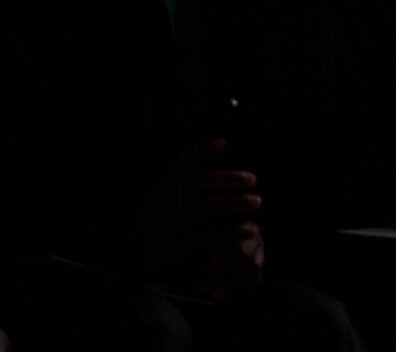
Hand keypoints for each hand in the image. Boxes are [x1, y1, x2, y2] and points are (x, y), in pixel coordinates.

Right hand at [145, 140, 264, 301]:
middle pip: (204, 181)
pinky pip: (213, 233)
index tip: (225, 144)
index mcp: (166, 182)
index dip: (204, 150)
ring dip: (237, 202)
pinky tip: (247, 231)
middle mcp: (170, 196)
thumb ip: (183, 176)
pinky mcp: (183, 240)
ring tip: (256, 201)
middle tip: (252, 179)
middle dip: (230, 178)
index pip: (184, 159)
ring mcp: (176, 218)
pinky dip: (232, 232)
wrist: (138, 250)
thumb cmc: (158, 217)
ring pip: (212, 206)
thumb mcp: (162, 193)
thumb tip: (217, 149)